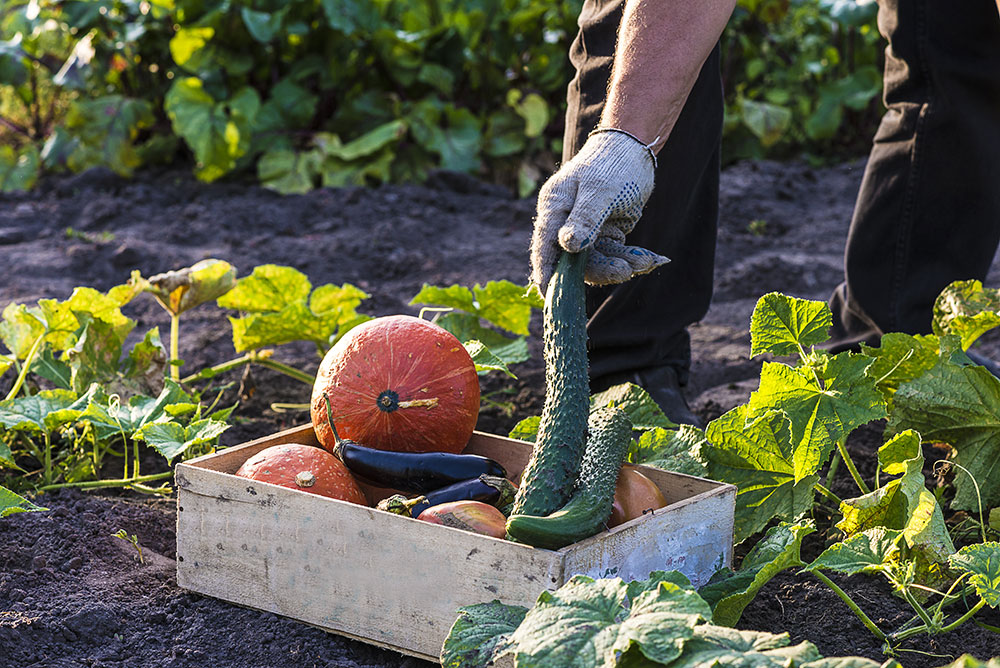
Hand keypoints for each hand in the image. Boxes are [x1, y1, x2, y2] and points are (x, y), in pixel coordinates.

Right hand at [529, 130, 668, 291]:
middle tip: (626, 272)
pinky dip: (632, 259)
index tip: (549, 295)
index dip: (546, 272)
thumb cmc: (612, 164)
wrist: (634, 149)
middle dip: (602, 270)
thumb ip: (584, 219)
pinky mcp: (604, 234)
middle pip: (574, 260)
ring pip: (597, 261)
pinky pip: (614, 256)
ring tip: (648, 262)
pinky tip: (653, 259)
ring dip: (622, 266)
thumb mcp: (600, 191)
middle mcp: (565, 222)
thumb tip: (568, 247)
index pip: (545, 246)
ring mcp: (585, 230)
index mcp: (555, 208)